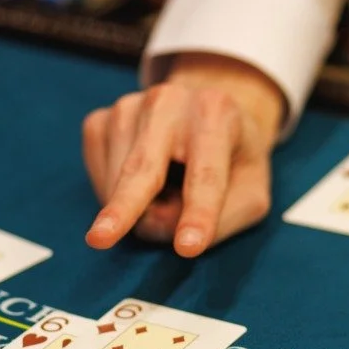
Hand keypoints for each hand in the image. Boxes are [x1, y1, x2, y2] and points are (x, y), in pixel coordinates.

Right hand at [82, 52, 285, 256]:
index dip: (199, 213)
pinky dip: (113, 196)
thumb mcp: (251, 191)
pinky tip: (136, 185)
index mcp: (216, 112)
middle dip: (125, 206)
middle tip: (101, 239)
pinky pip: (97, 175)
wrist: (206, 113)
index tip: (187, 248)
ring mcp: (127, 108)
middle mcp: (168, 101)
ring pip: (117, 182)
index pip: (206, 175)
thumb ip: (219, 217)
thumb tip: (151, 223)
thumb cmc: (232, 160)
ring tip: (165, 195)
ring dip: (135, 211)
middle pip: (143, 168)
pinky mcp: (99, 121)